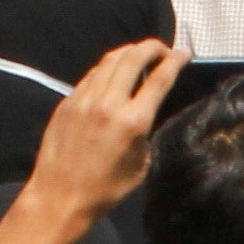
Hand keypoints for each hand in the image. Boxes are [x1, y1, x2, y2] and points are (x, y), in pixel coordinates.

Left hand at [19, 37, 177, 224]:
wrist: (60, 196)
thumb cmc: (105, 189)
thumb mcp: (140, 165)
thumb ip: (145, 133)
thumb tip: (144, 113)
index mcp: (133, 121)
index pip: (160, 78)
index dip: (176, 61)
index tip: (183, 54)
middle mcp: (109, 103)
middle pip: (134, 57)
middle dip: (152, 47)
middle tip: (162, 49)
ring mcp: (85, 99)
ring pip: (109, 60)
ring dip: (128, 52)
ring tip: (138, 54)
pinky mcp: (68, 101)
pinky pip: (91, 76)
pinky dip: (106, 69)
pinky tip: (111, 74)